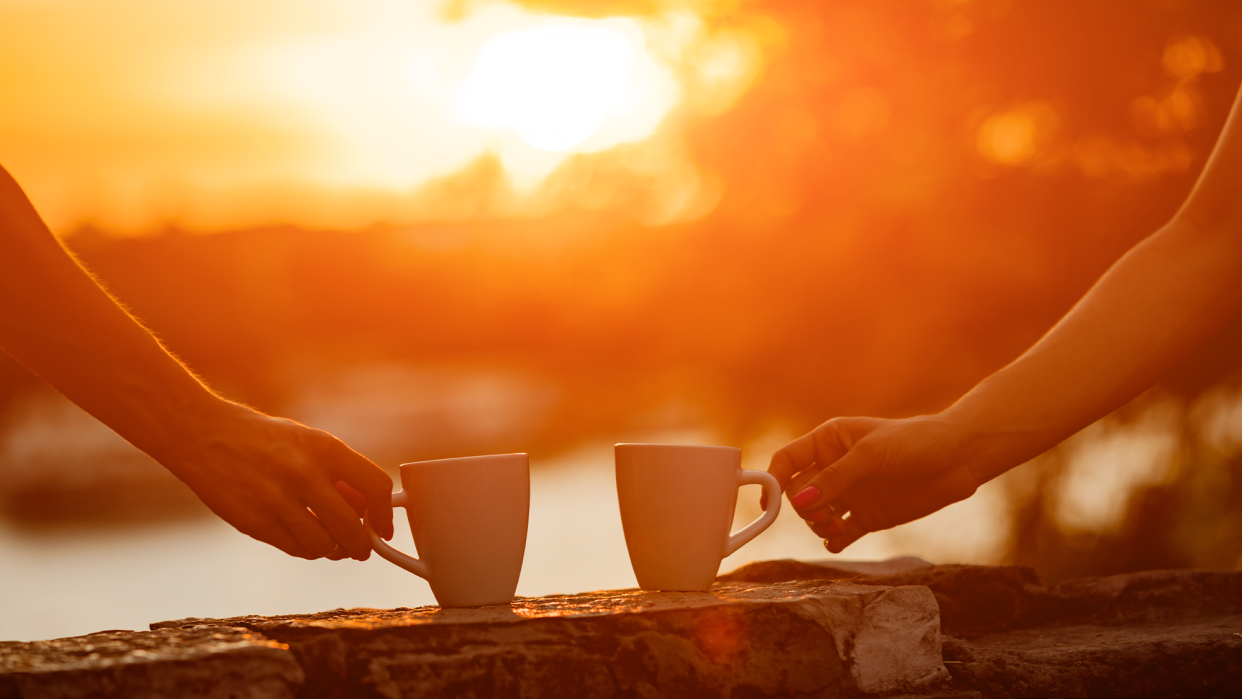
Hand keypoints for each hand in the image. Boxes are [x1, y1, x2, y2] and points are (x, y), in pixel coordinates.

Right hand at [163, 402, 394, 560]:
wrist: (204, 435)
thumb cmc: (266, 440)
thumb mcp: (310, 442)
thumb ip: (340, 474)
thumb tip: (368, 513)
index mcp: (324, 448)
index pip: (375, 486)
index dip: (385, 513)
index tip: (383, 527)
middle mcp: (303, 474)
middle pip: (353, 528)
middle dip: (363, 546)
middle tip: (362, 549)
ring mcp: (277, 501)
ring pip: (325, 547)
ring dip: (334, 550)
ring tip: (332, 542)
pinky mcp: (254, 524)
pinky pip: (297, 550)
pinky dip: (308, 550)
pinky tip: (306, 538)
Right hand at [765, 415, 978, 552]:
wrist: (959, 458)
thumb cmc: (915, 442)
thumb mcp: (871, 455)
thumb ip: (834, 479)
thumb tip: (799, 503)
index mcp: (829, 441)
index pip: (787, 460)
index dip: (773, 479)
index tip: (768, 502)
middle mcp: (834, 467)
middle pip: (798, 493)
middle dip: (804, 507)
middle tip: (823, 514)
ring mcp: (850, 493)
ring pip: (815, 515)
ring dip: (819, 525)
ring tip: (837, 528)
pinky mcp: (867, 515)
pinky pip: (840, 533)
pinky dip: (834, 540)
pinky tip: (839, 539)